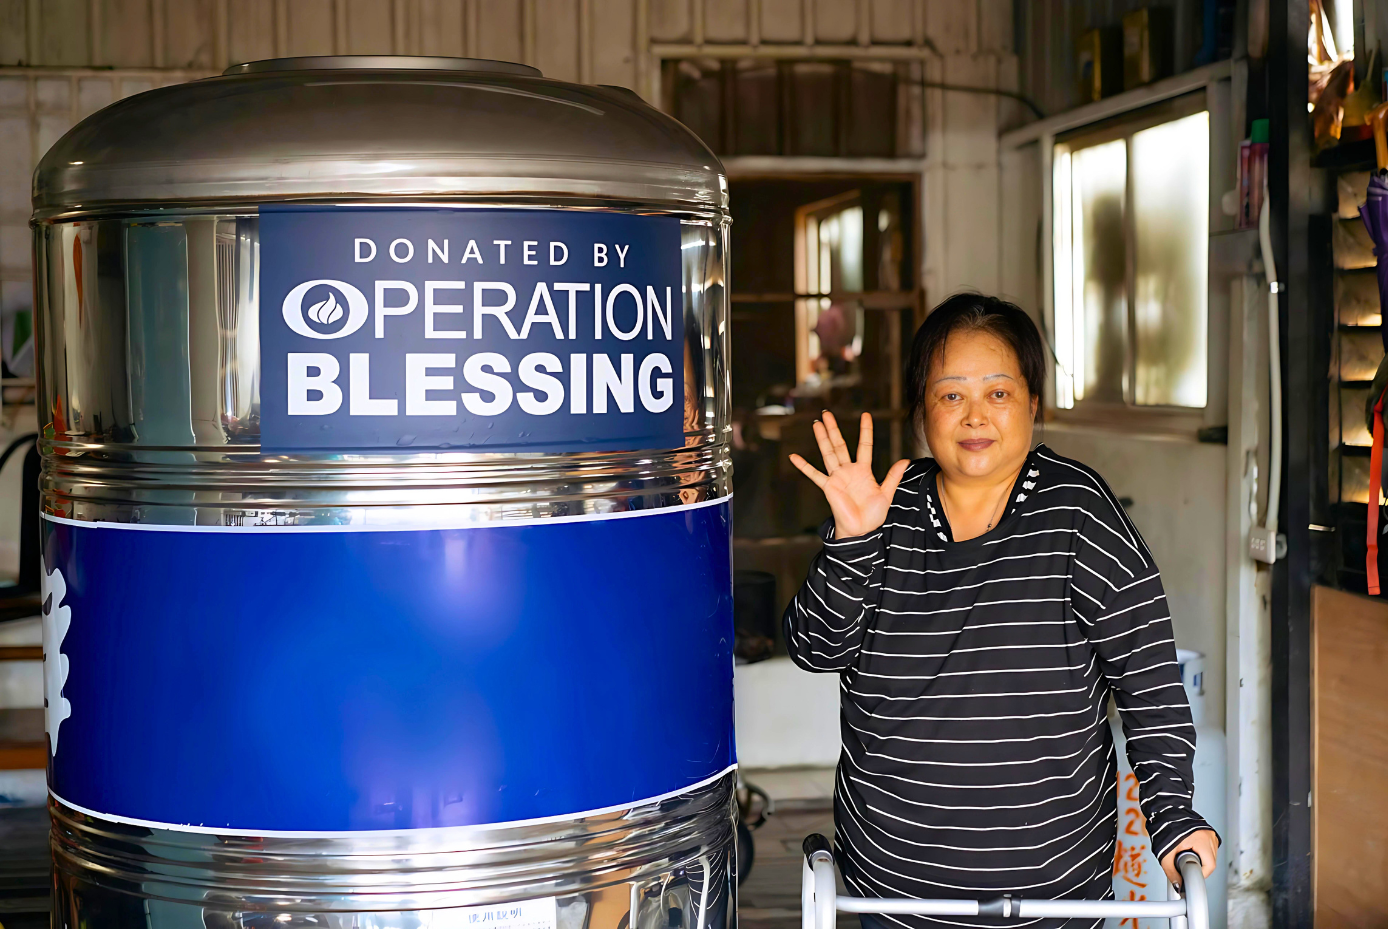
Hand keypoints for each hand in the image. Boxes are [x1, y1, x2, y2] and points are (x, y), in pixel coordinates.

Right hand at [789, 411, 909, 538]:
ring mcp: (837, 478)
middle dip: (833, 429)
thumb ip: (893, 476)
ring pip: (828, 453)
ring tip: (816, 424)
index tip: (865, 415)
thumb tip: (905, 460)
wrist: (861, 531)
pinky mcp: (828, 487)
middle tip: (826, 413)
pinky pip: (814, 475)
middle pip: (840, 444)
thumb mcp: (886, 493)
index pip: (864, 445)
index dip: (865, 430)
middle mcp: (848, 471)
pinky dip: (803, 466)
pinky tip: (793, 457)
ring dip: (822, 438)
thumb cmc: (873, 515)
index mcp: (863, 471)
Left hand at [1159, 829, 1217, 886]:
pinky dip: (1202, 852)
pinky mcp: (1209, 832)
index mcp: (1202, 840)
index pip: (1210, 866)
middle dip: (1199, 867)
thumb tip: (1178, 886)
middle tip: (1186, 865)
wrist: (1164, 813)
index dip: (1200, 874)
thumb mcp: (1165, 854)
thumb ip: (1171, 872)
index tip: (1191, 877)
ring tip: (1187, 854)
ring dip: (1201, 859)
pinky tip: (1191, 849)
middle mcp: (1210, 836)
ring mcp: (1210, 834)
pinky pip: (1209, 848)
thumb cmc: (1164, 830)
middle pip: (1211, 862)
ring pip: (1211, 855)